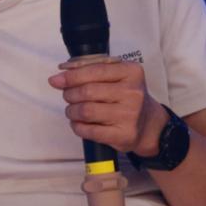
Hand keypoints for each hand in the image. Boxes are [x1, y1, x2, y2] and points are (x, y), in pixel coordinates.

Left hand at [48, 60, 167, 154]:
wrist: (149, 124)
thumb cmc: (127, 97)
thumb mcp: (117, 76)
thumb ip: (91, 70)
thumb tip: (60, 76)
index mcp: (131, 72)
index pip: (94, 71)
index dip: (71, 76)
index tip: (56, 80)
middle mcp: (132, 93)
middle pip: (87, 91)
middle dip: (70, 94)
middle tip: (68, 96)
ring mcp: (129, 115)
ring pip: (86, 111)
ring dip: (71, 111)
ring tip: (72, 111)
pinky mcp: (123, 135)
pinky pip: (90, 131)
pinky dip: (77, 127)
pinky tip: (78, 123)